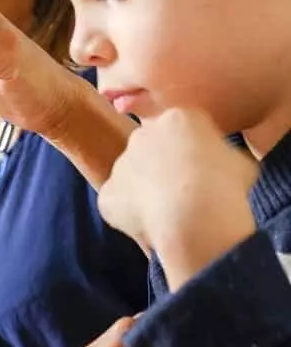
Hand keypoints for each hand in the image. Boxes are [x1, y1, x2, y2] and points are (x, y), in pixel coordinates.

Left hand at [98, 108, 258, 288]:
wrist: (193, 214)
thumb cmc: (224, 186)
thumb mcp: (239, 162)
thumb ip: (219, 156)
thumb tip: (217, 167)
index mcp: (177, 118)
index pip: (180, 131)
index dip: (191, 155)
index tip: (202, 173)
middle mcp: (141, 135)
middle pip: (150, 151)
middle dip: (162, 170)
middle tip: (183, 194)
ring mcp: (120, 164)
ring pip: (132, 179)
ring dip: (145, 193)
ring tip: (169, 215)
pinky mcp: (107, 193)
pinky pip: (118, 205)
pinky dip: (130, 216)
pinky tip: (151, 228)